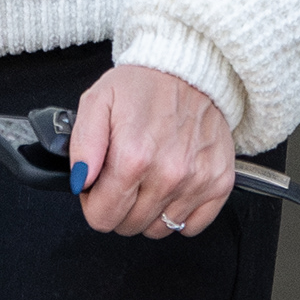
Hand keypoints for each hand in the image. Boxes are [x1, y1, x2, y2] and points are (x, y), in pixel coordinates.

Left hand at [68, 63, 233, 239]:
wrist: (192, 70)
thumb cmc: (145, 85)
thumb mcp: (97, 101)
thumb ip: (82, 145)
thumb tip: (80, 181)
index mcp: (134, 156)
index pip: (102, 217)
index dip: (93, 202)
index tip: (99, 184)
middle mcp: (168, 173)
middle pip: (128, 226)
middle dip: (119, 206)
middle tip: (124, 175)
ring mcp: (197, 181)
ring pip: (159, 229)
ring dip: (149, 210)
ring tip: (150, 177)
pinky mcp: (219, 183)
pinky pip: (192, 227)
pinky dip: (180, 214)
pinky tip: (173, 187)